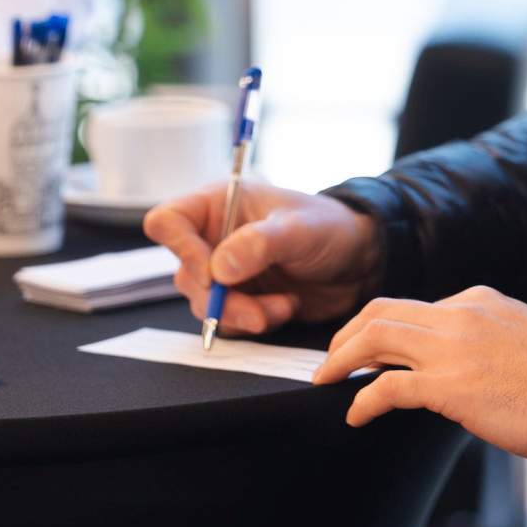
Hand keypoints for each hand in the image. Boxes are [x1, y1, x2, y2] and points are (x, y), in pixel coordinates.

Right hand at [144, 180, 380, 335]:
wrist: (358, 261)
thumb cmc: (330, 227)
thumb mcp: (299, 228)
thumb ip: (260, 243)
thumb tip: (218, 268)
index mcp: (220, 203)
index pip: (168, 221)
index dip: (181, 249)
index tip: (213, 272)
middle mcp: (215, 236)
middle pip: (185, 274)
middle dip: (221, 299)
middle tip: (257, 309)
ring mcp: (225, 271)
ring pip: (203, 305)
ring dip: (241, 314)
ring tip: (281, 306)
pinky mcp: (239, 299)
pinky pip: (226, 322)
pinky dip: (254, 323)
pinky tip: (284, 309)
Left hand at [311, 285, 526, 462]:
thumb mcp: (522, 335)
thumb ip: (487, 336)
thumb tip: (463, 359)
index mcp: (478, 299)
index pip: (416, 307)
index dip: (385, 330)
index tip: (372, 354)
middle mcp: (460, 313)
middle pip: (382, 310)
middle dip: (348, 333)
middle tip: (331, 359)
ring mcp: (452, 346)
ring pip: (375, 336)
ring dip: (341, 358)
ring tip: (326, 380)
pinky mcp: (449, 385)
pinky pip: (388, 387)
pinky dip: (363, 399)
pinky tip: (355, 415)